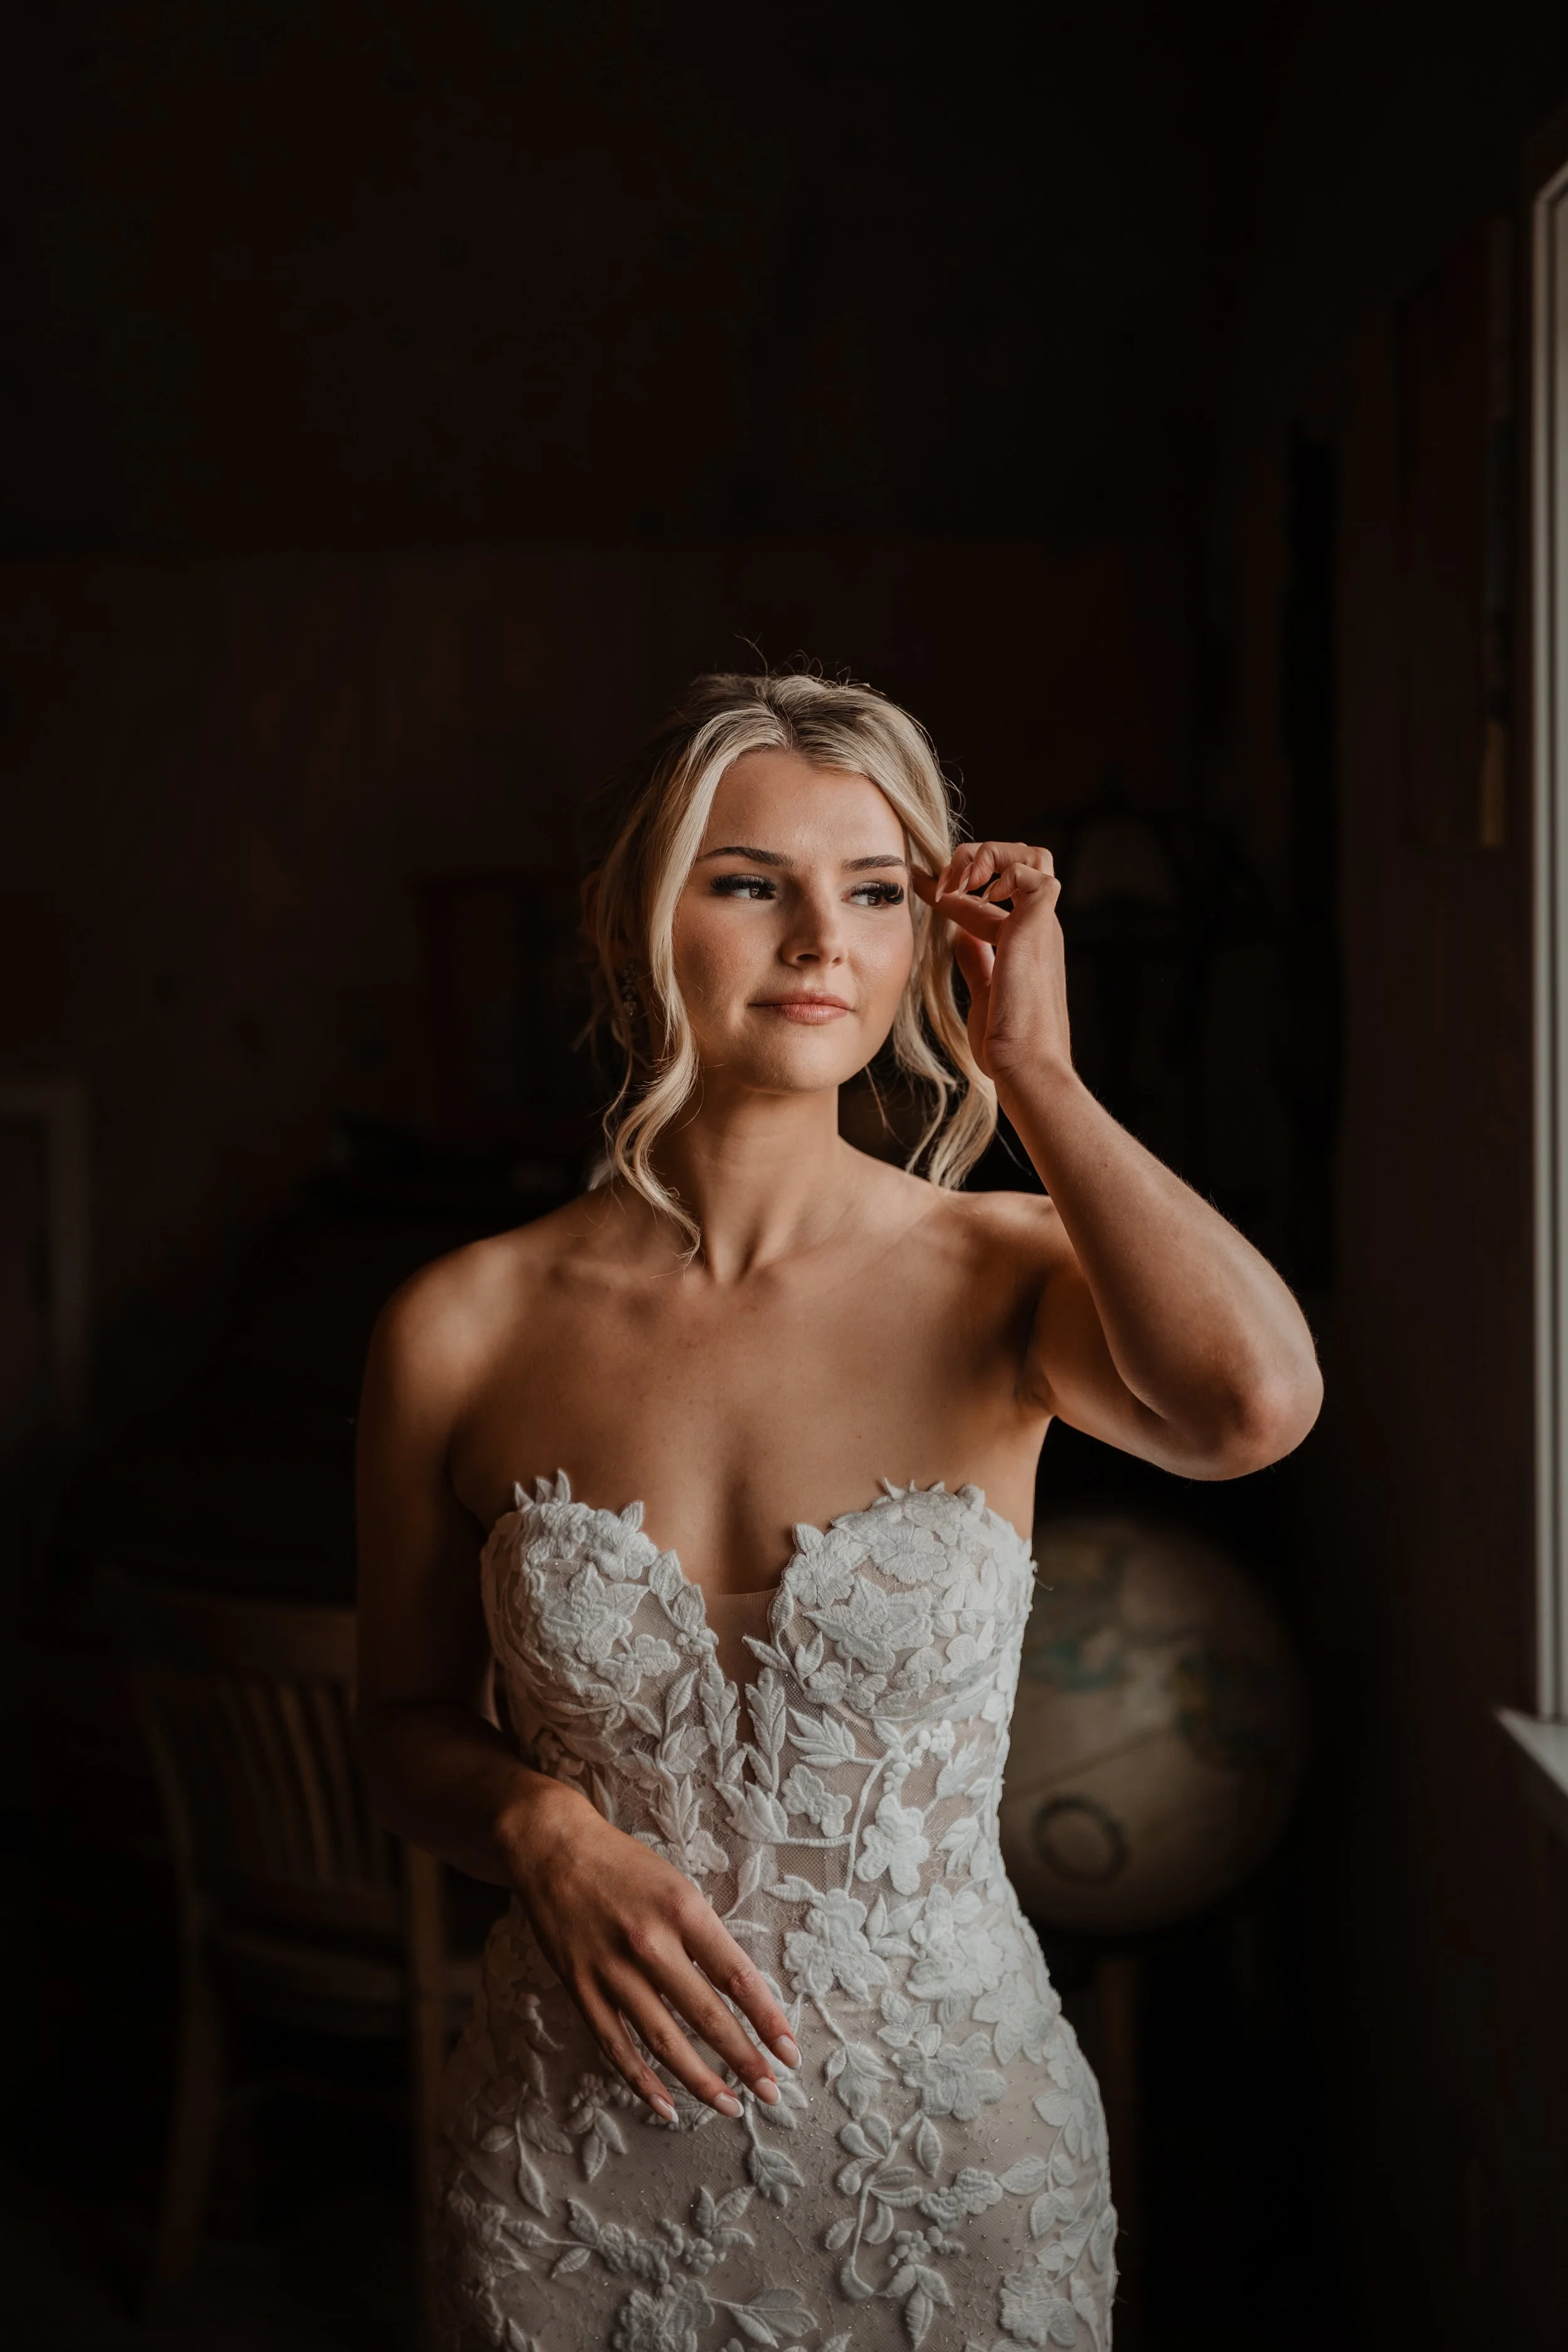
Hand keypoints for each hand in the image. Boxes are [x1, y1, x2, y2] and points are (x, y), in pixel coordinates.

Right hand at [503, 1780, 799, 2120]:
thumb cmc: (625, 1865)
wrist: (553, 1847)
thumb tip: (740, 1992)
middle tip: (771, 2092)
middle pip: (706, 2016)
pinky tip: (665, 2106)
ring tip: (730, 2105)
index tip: (790, 2052)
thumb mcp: (678, 1886)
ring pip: (663, 2040)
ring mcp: (611, 1969)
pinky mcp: (580, 1987)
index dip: (767, 2019)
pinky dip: (641, 2080)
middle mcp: (650, 1942)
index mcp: (684, 1910)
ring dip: (699, 2080)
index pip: (737, 1976)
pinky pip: (615, 2045)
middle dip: (743, 2060)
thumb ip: (704, 1936)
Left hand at [912, 839, 1070, 1083]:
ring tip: (958, 880)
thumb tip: (960, 937)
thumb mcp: (983, 989)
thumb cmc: (1005, 1040)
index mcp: (1025, 941)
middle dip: (980, 858)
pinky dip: (1001, 870)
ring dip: (990, 856)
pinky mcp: (1040, 924)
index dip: (954, 885)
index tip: (918, 882)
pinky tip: (974, 893)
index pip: (991, 895)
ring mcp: (1043, 924)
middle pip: (1022, 861)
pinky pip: (1032, 870)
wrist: (1024, 1062)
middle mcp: (1038, 927)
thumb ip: (976, 960)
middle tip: (944, 879)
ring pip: (1032, 856)